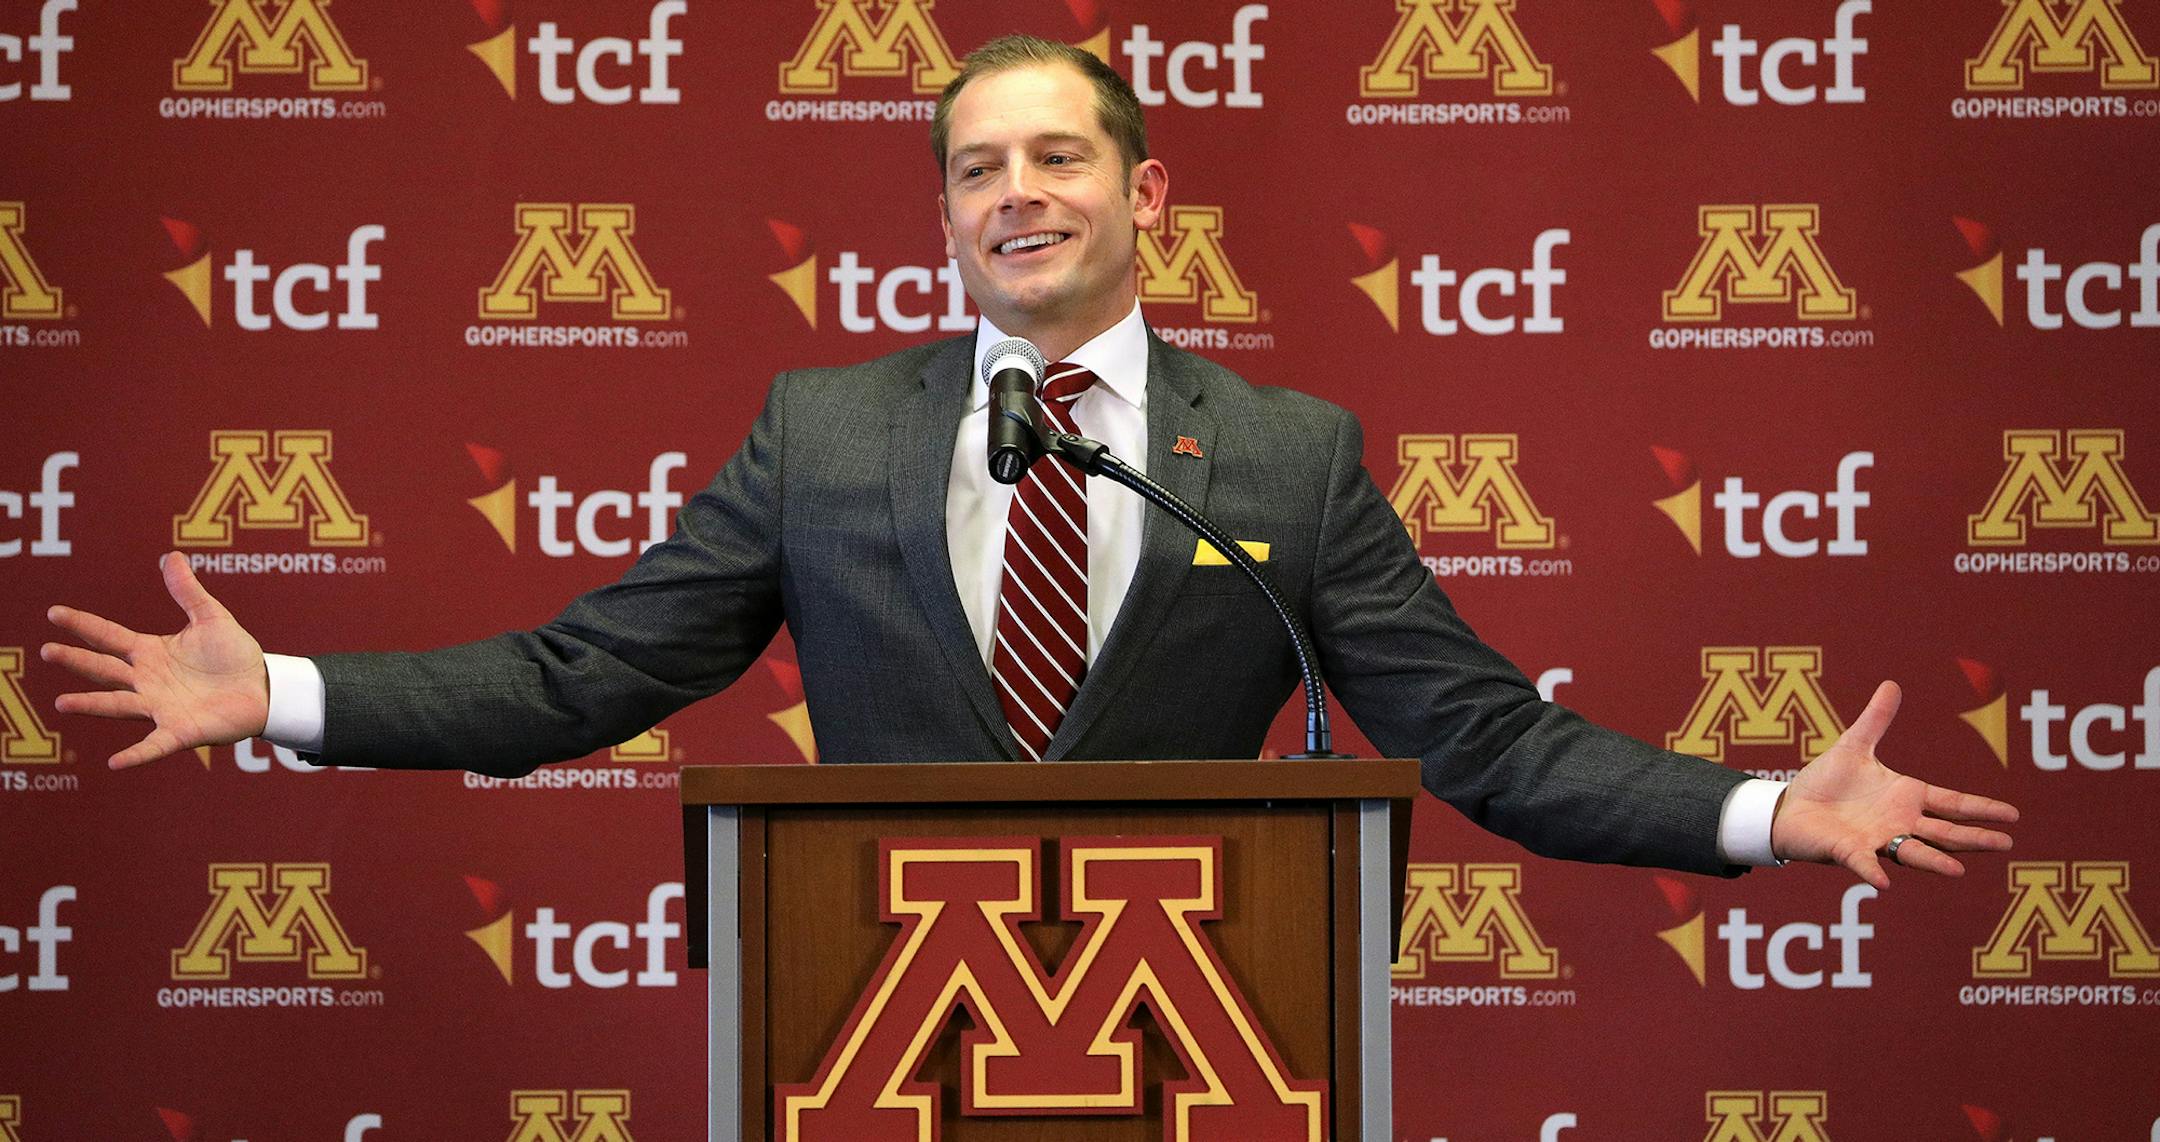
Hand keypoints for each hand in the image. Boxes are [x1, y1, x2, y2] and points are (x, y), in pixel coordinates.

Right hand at [42, 552, 270, 768]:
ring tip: (63, 703)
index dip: (83, 625)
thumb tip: (171, 555)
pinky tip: (115, 762)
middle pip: (106, 669)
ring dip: (92, 704)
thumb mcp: (211, 617)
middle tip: (48, 651)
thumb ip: (188, 591)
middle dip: (77, 661)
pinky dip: (136, 754)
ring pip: (120, 705)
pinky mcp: (180, 731)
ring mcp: (160, 707)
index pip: (109, 636)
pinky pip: (154, 745)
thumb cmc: (234, 655)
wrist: (264, 687)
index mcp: (150, 653)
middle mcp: (147, 681)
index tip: (54, 613)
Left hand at [1771, 680, 2017, 888]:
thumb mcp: (1853, 746)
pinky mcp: (1847, 852)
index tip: (2013, 815)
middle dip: (1974, 838)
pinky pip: (1863, 863)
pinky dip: (1872, 871)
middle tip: (2006, 843)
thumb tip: (1892, 684)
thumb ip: (1875, 719)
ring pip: (1912, 853)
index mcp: (1906, 798)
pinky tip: (1884, 883)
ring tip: (1958, 870)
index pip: (1952, 804)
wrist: (1790, 807)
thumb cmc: (1826, 782)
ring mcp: (1876, 840)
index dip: (1981, 809)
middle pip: (1944, 833)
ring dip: (1933, 862)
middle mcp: (1899, 823)